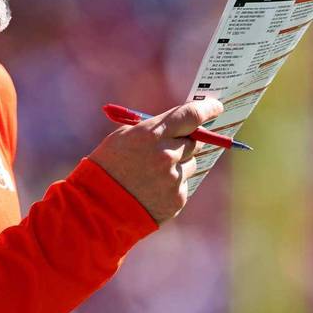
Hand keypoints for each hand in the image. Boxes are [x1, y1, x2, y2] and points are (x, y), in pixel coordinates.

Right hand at [88, 98, 223, 223]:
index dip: (207, 108)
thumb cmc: (106, 166)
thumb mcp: (123, 137)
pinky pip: (183, 184)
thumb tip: (181, 126)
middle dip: (184, 141)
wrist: (96, 207)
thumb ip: (153, 129)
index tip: (216, 106)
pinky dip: (171, 185)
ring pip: (190, 163)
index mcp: (150, 135)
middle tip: (168, 146)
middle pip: (194, 141)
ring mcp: (173, 178)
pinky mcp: (177, 199)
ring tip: (151, 174)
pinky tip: (151, 189)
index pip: (191, 115)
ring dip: (178, 164)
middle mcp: (166, 155)